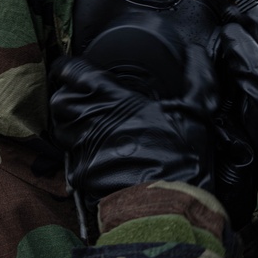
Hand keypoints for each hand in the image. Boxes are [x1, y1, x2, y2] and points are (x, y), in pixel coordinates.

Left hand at [48, 48, 217, 239]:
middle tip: (82, 97)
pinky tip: (97, 154)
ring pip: (60, 129)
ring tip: (88, 124)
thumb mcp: (195, 111)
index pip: (72, 72)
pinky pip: (71, 158)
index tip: (75, 68)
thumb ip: (197, 78)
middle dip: (66, 96)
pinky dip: (79, 153)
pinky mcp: (81, 174)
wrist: (167, 202)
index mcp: (113, 97)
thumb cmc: (179, 155)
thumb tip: (199, 54)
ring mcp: (82, 149)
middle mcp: (90, 120)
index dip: (69, 68)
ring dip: (69, 124)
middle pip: (59, 99)